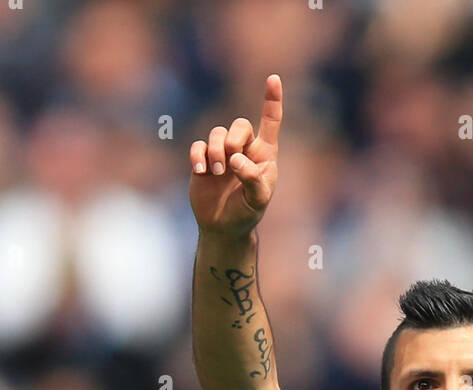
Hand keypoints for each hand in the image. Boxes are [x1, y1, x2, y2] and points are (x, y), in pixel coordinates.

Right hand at [189, 73, 281, 233]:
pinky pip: (198, 146)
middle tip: (231, 161)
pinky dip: (198, 156)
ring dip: (215, 151)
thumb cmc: (247, 213)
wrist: (223, 227)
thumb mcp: (257, 200)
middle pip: (239, 124)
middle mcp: (245, 149)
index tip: (274, 79)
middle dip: (234, 139)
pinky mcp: (204, 160)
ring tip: (216, 172)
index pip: (271, 122)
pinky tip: (201, 172)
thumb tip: (236, 159)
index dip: (272, 101)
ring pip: (217, 133)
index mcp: (265, 155)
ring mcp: (223, 153)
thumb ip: (252, 178)